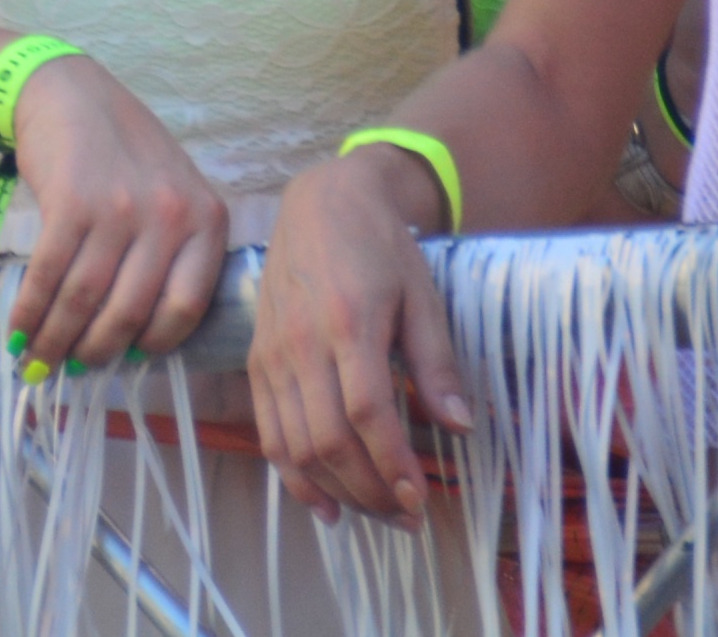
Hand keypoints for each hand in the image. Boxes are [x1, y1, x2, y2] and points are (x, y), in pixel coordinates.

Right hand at [0, 52, 231, 380]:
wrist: (68, 93)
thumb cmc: (124, 152)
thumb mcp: (173, 193)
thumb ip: (171, 254)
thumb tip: (139, 339)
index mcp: (206, 219)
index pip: (187, 307)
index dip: (153, 344)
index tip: (129, 358)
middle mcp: (170, 215)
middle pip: (130, 313)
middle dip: (96, 353)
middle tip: (74, 370)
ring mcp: (120, 208)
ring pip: (85, 300)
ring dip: (56, 340)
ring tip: (39, 360)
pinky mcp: (72, 202)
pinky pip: (50, 276)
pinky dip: (30, 312)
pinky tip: (18, 331)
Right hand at [250, 142, 468, 522]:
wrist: (321, 202)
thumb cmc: (380, 246)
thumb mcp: (422, 295)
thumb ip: (436, 363)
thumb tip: (459, 426)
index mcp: (350, 322)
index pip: (366, 412)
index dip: (392, 465)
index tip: (420, 499)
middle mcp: (302, 343)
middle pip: (327, 439)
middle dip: (369, 491)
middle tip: (407, 516)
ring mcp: (273, 354)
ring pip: (295, 445)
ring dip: (337, 492)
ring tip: (375, 513)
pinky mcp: (257, 361)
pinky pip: (268, 432)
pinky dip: (293, 476)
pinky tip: (325, 504)